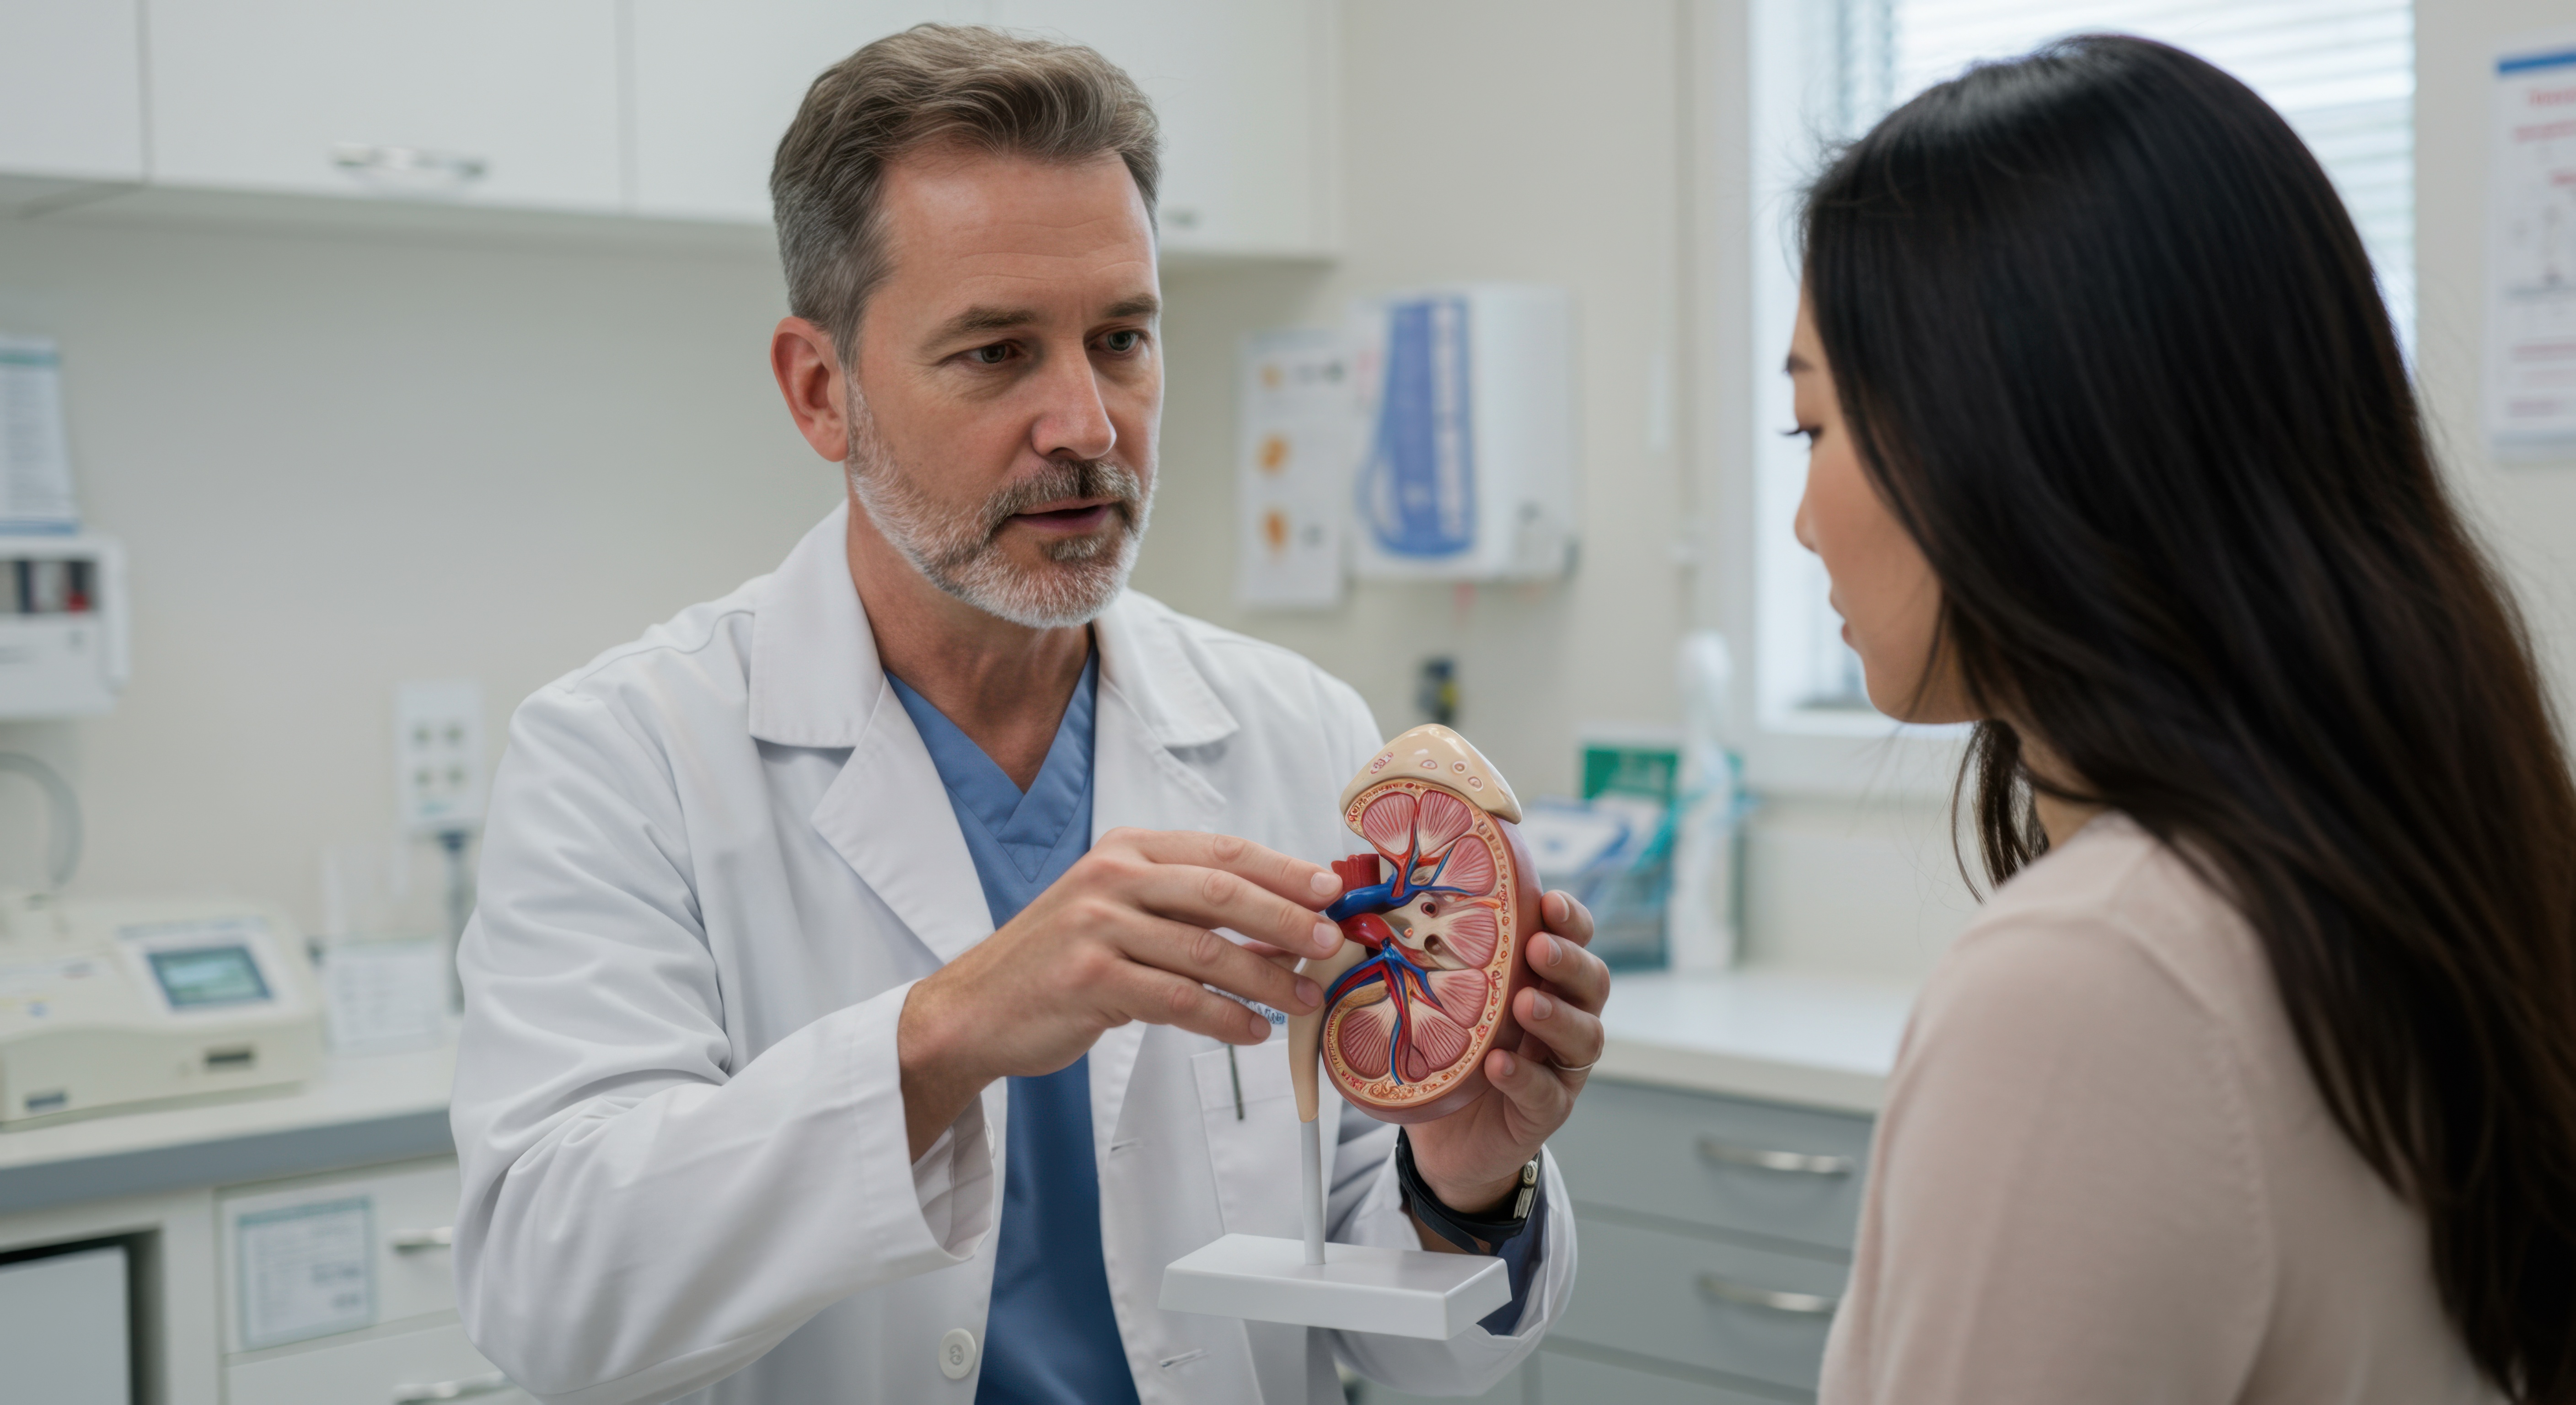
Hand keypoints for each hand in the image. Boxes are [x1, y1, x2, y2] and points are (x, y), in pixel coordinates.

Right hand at [897, 828, 1344, 1156]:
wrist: (976, 1008)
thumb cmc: (1061, 962)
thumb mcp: (1122, 913)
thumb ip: (1192, 912)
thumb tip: (1285, 926)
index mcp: (1128, 849)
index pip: (1223, 851)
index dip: (1285, 870)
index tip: (1333, 891)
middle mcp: (1112, 877)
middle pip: (1222, 892)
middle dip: (1286, 919)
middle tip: (1331, 944)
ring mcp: (1097, 926)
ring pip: (1205, 951)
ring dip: (1265, 979)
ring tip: (1304, 1000)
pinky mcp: (1088, 979)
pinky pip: (1177, 1001)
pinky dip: (1223, 1018)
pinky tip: (1251, 1033)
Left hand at [1402, 891, 1608, 1249]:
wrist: (1446, 1137)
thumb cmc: (1446, 1054)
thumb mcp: (1436, 1002)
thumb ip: (1421, 962)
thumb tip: (1367, 915)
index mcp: (1540, 978)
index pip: (1573, 938)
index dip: (1570, 918)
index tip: (1548, 901)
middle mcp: (1563, 1017)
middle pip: (1593, 981)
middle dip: (1570, 960)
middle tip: (1538, 948)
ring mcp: (1559, 1067)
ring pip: (1585, 1035)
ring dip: (1556, 1015)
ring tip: (1525, 1004)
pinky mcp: (1546, 1110)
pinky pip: (1546, 1092)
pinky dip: (1524, 1076)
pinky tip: (1498, 1064)